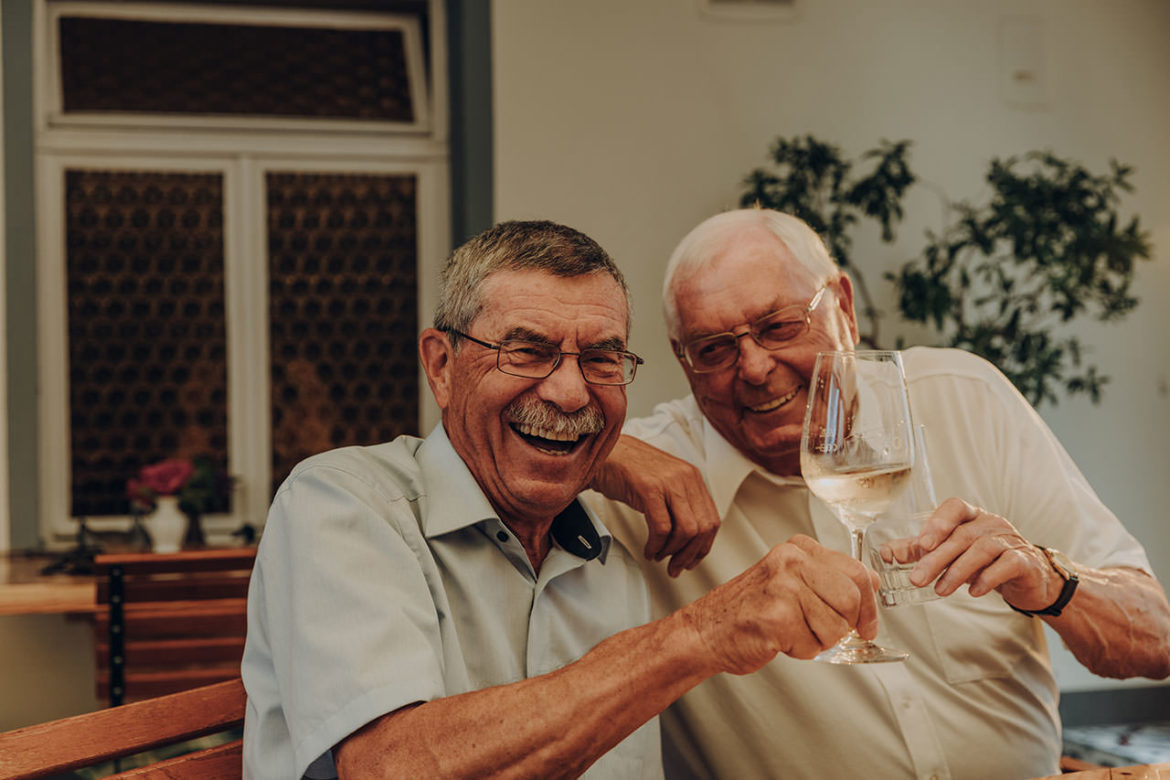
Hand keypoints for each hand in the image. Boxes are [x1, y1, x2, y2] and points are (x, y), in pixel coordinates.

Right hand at [590, 435, 720, 576]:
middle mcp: (685, 478)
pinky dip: (656, 545)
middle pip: (702, 528)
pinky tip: (649, 549)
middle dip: (689, 554)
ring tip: (658, 556)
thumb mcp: (664, 481)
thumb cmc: (629, 469)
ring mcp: (668, 482)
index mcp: (692, 477)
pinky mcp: (649, 488)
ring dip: (672, 552)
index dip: (703, 546)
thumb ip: (679, 502)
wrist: (603, 451)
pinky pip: (662, 527)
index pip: (712, 519)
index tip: (691, 560)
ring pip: (686, 530)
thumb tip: (689, 537)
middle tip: (675, 567)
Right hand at [683, 535, 879, 668]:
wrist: (705, 631)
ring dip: (819, 640)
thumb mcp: (792, 581)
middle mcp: (791, 560)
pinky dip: (801, 651)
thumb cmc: (748, 610)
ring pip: (836, 625)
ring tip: (792, 632)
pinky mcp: (777, 615)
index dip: (868, 604)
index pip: (857, 570)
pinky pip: (813, 644)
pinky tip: (779, 639)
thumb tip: (872, 581)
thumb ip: (830, 578)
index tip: (866, 622)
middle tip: (823, 632)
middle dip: (844, 625)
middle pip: (852, 597)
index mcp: (798, 549)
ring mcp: (783, 586)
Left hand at [910, 497, 1064, 610]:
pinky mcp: (1024, 560)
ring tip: (940, 590)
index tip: (922, 544)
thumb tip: (887, 552)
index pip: (954, 507)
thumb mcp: (952, 552)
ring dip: (957, 571)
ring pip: (982, 549)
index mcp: (972, 516)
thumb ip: (921, 550)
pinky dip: (988, 578)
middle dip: (937, 558)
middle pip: (962, 535)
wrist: (1027, 578)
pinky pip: (1006, 564)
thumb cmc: (985, 560)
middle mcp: (991, 523)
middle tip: (918, 579)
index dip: (938, 522)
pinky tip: (973, 591)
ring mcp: (1010, 539)